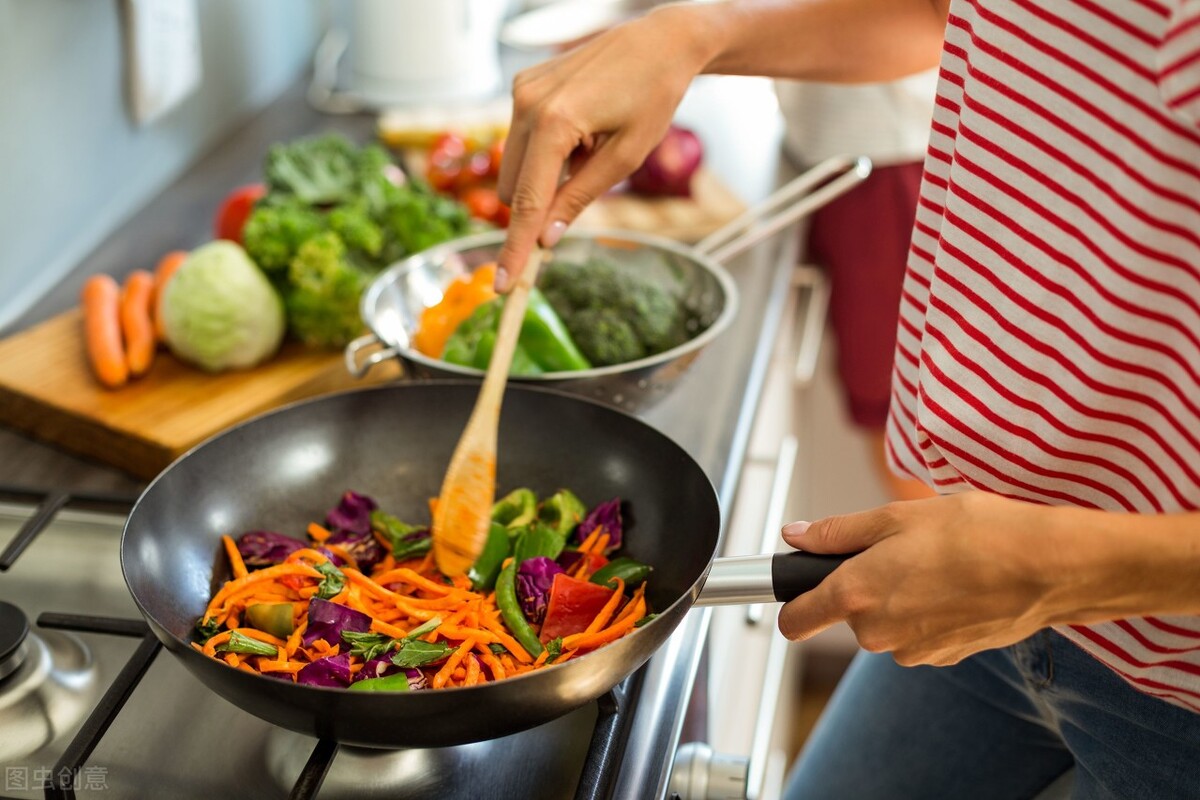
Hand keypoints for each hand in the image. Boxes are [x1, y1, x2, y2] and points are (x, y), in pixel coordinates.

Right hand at [494, 5, 709, 290]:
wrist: (659, 42)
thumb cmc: (653, 97)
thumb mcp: (625, 157)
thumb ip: (580, 198)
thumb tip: (547, 238)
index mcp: (555, 122)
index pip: (526, 202)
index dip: (516, 247)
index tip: (503, 284)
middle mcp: (527, 103)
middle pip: (512, 188)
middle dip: (538, 203)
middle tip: (585, 183)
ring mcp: (520, 90)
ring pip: (513, 165)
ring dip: (544, 174)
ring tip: (589, 146)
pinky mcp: (523, 84)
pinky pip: (521, 138)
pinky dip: (545, 149)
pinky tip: (581, 128)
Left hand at [777, 492, 1068, 665]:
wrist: (1046, 568)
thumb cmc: (976, 534)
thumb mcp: (895, 516)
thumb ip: (837, 532)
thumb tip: (795, 536)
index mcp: (855, 595)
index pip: (795, 620)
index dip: (792, 601)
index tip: (797, 586)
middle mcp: (878, 633)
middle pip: (848, 613)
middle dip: (863, 584)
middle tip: (899, 550)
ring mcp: (912, 651)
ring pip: (886, 623)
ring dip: (898, 597)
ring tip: (936, 564)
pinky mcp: (944, 657)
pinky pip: (918, 633)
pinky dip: (928, 611)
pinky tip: (956, 585)